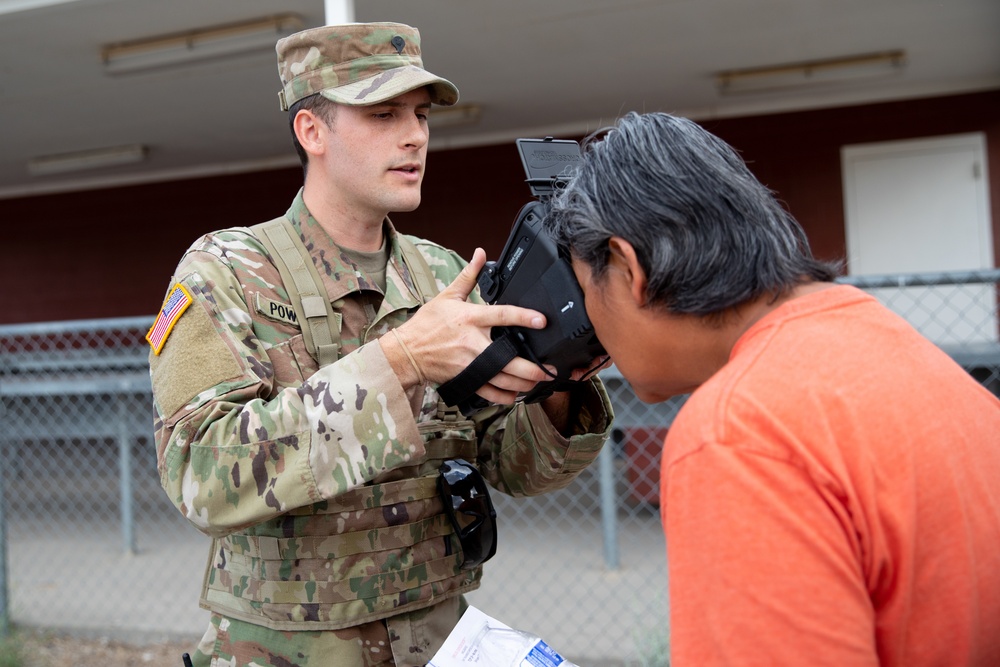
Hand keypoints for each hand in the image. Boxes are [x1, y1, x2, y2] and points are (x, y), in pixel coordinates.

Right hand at [382, 248, 554, 404]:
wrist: (406, 352)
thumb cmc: (427, 324)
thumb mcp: (447, 296)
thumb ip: (468, 275)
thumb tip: (480, 254)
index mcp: (470, 318)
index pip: (502, 315)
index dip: (524, 317)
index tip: (542, 321)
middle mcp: (472, 342)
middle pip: (508, 357)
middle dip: (531, 366)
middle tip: (548, 367)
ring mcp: (469, 364)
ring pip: (502, 378)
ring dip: (524, 382)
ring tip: (538, 380)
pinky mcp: (465, 379)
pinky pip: (489, 392)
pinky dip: (504, 396)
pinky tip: (516, 395)